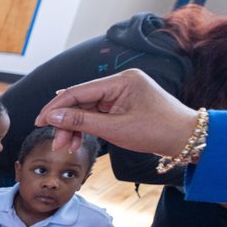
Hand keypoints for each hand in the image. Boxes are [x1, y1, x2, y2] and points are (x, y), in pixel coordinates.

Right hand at [35, 69, 196, 156]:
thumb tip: (52, 116)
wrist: (187, 138)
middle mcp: (121, 81)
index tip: (39, 121)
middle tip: (57, 142)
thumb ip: (81, 121)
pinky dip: (88, 127)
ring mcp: (123, 92)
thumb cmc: (157, 131)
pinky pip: (98, 113)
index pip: (78, 91)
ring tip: (67, 145)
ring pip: (87, 108)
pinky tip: (79, 140)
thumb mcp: (115, 129)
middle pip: (81, 100)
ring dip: (75, 127)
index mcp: (121, 80)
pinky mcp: (124, 103)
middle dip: (66, 122)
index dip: (56, 107)